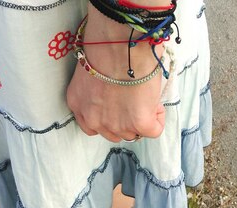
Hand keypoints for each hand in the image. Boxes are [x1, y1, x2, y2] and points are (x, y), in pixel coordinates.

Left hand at [66, 4, 165, 141]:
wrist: (120, 46)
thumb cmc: (105, 47)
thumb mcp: (91, 72)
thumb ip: (98, 90)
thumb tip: (116, 89)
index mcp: (78, 104)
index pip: (91, 126)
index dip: (107, 117)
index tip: (116, 105)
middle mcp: (93, 119)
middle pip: (113, 133)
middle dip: (124, 120)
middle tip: (133, 99)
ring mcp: (116, 125)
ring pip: (133, 133)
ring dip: (141, 118)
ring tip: (144, 95)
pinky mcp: (139, 124)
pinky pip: (154, 130)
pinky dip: (157, 117)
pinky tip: (154, 100)